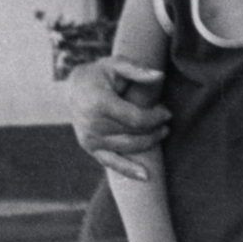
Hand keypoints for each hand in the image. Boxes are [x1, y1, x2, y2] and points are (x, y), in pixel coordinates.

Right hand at [67, 57, 169, 179]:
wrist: (74, 88)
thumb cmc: (100, 74)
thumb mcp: (116, 64)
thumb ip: (137, 70)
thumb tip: (160, 76)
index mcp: (99, 103)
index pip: (135, 118)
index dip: (155, 118)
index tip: (167, 113)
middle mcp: (92, 124)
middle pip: (133, 134)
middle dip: (154, 129)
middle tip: (166, 122)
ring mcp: (90, 138)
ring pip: (127, 147)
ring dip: (148, 143)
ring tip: (161, 133)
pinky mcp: (90, 147)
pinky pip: (111, 162)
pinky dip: (128, 170)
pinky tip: (146, 177)